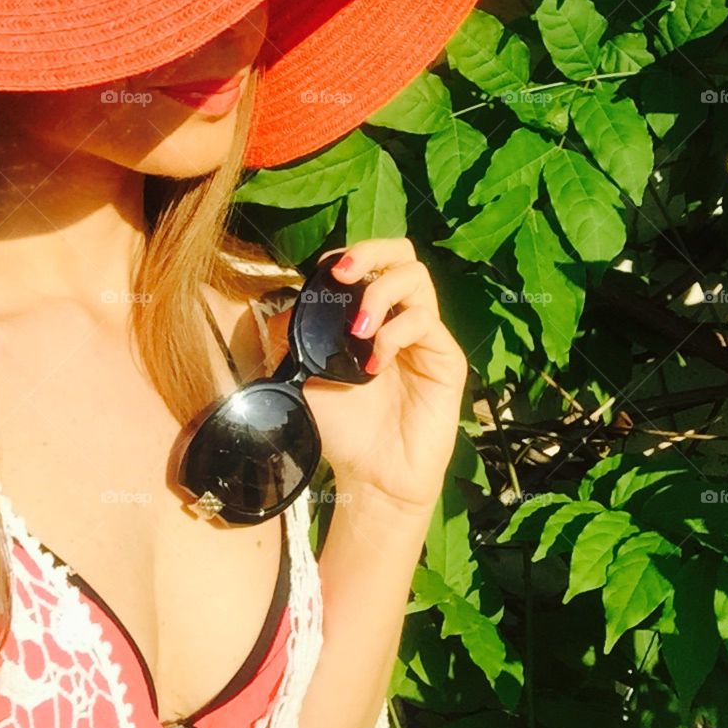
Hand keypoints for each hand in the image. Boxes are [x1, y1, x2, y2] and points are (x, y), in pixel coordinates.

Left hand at [299, 237, 468, 516]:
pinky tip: (375, 363)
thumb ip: (291, 338)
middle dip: (371, 251)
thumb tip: (282, 304)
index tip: (324, 271)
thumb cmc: (344, 428)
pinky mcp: (446, 358)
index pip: (371, 261)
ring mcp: (426, 336)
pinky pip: (426, 322)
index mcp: (373, 314)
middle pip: (402, 254)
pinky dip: (396, 333)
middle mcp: (401, 317)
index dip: (350, 255)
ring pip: (417, 278)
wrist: (371, 475)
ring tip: (359, 330)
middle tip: (344, 273)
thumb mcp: (304, 377)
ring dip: (381, 293)